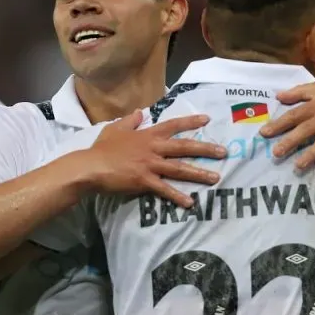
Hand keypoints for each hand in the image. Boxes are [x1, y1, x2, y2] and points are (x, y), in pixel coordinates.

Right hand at [82, 110, 225, 206]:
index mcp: (147, 135)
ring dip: (199, 173)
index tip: (207, 120)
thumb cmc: (101, 148)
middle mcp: (153, 148)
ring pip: (179, 168)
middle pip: (183, 147)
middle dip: (205, 149)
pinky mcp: (144, 181)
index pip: (173, 125)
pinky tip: (190, 203)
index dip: (190, 122)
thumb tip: (140, 111)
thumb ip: (130, 120)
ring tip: (216, 178)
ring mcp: (150, 165)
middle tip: (223, 151)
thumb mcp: (115, 128)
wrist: (91, 166)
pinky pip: (164, 189)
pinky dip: (177, 196)